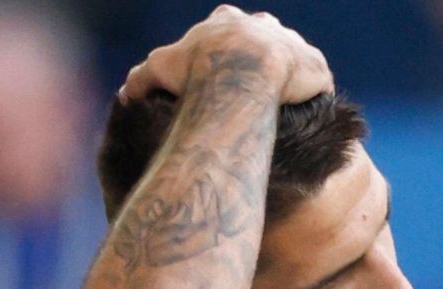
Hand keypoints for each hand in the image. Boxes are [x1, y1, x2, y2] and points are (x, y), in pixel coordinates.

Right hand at [119, 5, 330, 103]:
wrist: (243, 76)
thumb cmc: (199, 71)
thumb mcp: (161, 69)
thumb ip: (142, 78)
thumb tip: (126, 94)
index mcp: (226, 20)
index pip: (226, 30)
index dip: (223, 53)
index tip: (220, 77)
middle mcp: (262, 24)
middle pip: (263, 40)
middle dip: (259, 61)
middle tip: (252, 93)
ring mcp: (292, 43)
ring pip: (292, 59)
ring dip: (288, 78)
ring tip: (279, 106)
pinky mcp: (315, 65)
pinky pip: (316, 80)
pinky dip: (311, 94)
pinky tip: (303, 113)